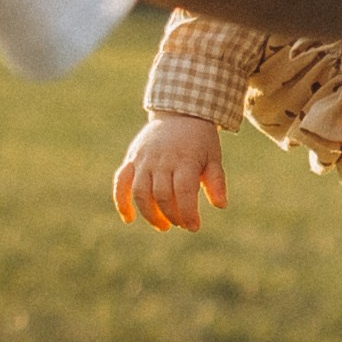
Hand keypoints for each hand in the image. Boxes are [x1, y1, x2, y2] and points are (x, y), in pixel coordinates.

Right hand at [114, 114, 226, 230]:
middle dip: (172, 216)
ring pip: (140, 192)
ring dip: (149, 214)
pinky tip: (129, 219)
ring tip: (163, 225)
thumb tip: (220, 205)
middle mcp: (162, 159)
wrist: (180, 113)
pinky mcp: (131, 159)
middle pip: (162, 195)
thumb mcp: (213, 157)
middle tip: (181, 224)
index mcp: (184, 159)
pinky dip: (121, 201)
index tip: (194, 227)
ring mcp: (144, 159)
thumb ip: (216, 181)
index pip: (184, 191)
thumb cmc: (200, 141)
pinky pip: (121, 182)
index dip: (188, 213)